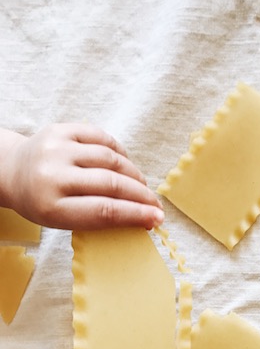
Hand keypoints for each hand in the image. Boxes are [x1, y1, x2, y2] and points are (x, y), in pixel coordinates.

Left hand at [2, 124, 163, 229]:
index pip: (103, 211)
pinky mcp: (60, 129)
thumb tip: (144, 216)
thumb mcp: (64, 219)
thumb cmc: (43, 202)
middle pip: (110, 184)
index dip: (135, 214)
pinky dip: (120, 152)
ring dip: (134, 174)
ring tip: (142, 186)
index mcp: (51, 207)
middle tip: (156, 205)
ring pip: (110, 159)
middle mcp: (52, 175)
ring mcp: (56, 148)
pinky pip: (101, 137)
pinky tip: (126, 164)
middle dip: (141, 196)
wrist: (12, 172)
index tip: (156, 219)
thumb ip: (100, 217)